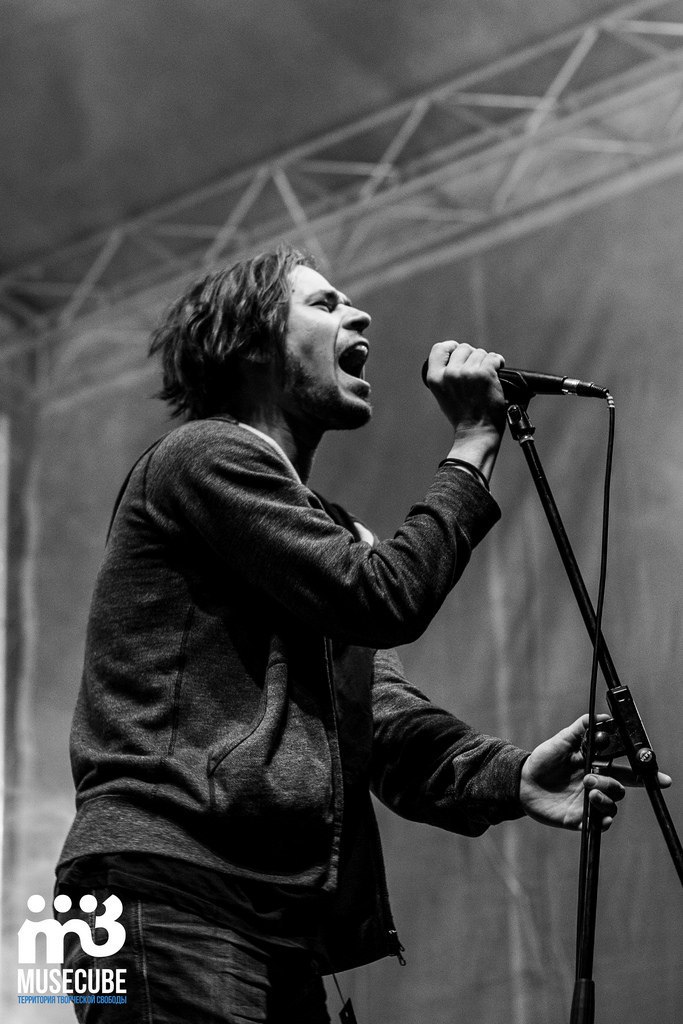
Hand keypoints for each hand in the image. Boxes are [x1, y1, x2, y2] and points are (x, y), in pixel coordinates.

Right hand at [424, 342, 506, 476]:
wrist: (476, 432)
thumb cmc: (463, 416)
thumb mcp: (444, 395)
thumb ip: (447, 375)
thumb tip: (459, 357)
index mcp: (435, 378)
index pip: (439, 349)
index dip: (451, 347)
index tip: (459, 351)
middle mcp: (450, 374)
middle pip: (463, 348)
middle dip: (472, 356)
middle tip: (478, 371)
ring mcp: (467, 373)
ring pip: (480, 353)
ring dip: (486, 361)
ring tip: (487, 377)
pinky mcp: (485, 374)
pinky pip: (493, 358)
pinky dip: (498, 362)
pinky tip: (497, 372)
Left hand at [519, 714, 671, 831]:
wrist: (522, 781)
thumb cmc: (543, 759)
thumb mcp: (562, 740)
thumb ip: (581, 728)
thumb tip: (601, 716)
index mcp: (597, 767)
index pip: (626, 771)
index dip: (644, 774)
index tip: (661, 778)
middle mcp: (596, 785)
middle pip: (621, 788)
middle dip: (614, 783)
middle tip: (592, 777)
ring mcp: (589, 802)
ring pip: (612, 804)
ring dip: (605, 797)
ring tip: (588, 789)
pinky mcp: (579, 818)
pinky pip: (599, 823)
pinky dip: (602, 819)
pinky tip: (596, 812)